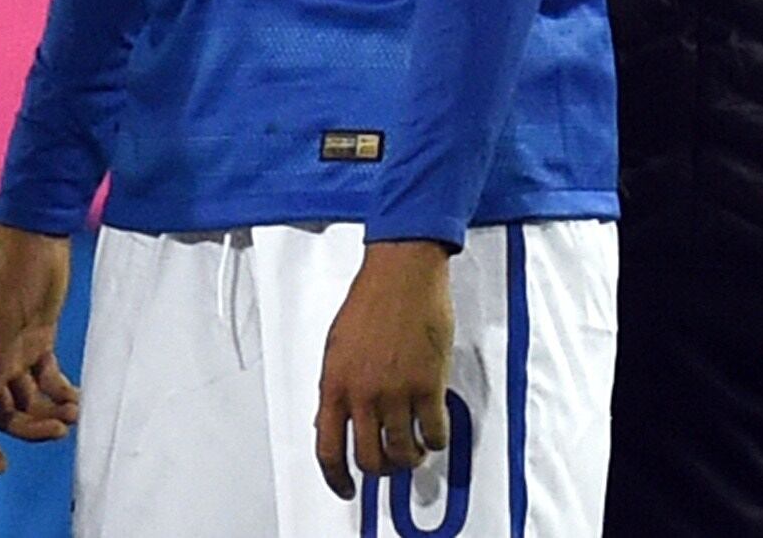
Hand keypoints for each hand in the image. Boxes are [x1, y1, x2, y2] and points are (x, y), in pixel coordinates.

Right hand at [0, 224, 80, 473]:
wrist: (39, 231)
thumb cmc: (17, 266)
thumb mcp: (7, 313)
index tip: (1, 466)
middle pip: (1, 411)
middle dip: (28, 427)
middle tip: (60, 427)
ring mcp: (14, 350)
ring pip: (26, 399)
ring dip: (49, 411)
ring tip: (76, 411)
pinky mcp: (37, 339)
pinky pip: (46, 380)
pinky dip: (62, 394)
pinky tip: (79, 398)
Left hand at [314, 240, 453, 498]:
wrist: (401, 274)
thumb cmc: (369, 302)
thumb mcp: (335, 347)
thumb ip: (333, 388)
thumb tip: (330, 423)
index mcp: (333, 384)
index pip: (327, 449)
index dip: (336, 479)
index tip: (346, 489)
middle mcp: (362, 394)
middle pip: (369, 459)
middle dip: (380, 470)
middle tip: (389, 464)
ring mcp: (396, 391)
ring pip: (402, 452)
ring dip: (409, 458)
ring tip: (413, 450)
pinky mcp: (428, 385)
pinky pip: (434, 433)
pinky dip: (435, 441)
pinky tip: (433, 432)